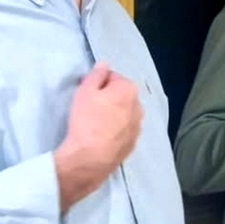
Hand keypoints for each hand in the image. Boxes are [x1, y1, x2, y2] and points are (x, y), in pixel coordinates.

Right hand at [54, 63, 142, 212]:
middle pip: (121, 95)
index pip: (113, 77)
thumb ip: (96, 74)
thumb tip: (104, 65)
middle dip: (108, 98)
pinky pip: (123, 130)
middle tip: (90, 107)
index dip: (98, 83)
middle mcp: (138, 106)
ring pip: (124, 114)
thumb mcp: (85, 91)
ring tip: (95, 124)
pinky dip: (115, 130)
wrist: (90, 158)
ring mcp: (137, 127)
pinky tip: (101, 136)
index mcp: (129, 89)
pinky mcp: (133, 144)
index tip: (87, 92)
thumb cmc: (86, 120)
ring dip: (113, 114)